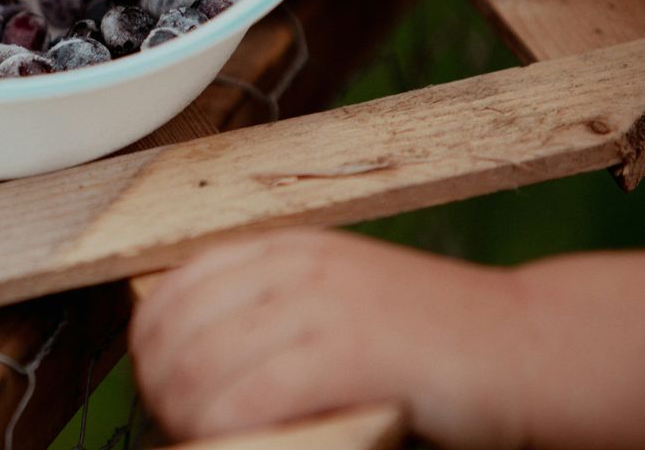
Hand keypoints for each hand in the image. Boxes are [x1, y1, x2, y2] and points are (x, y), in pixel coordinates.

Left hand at [130, 229, 529, 448]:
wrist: (527, 344)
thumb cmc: (429, 336)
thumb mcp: (337, 297)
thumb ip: (270, 311)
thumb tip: (186, 358)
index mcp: (285, 247)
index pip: (174, 287)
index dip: (150, 344)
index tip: (158, 385)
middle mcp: (294, 265)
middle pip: (176, 328)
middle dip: (160, 386)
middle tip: (176, 423)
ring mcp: (321, 303)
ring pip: (202, 365)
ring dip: (186, 415)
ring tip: (202, 437)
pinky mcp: (348, 350)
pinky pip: (250, 395)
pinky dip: (226, 427)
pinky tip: (232, 440)